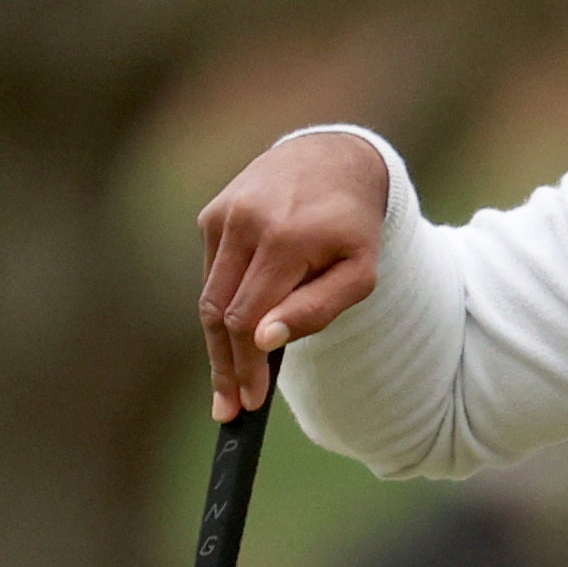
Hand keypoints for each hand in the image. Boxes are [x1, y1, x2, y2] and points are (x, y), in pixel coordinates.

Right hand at [195, 132, 389, 418]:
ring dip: (217, 343)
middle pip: (217, 313)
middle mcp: (246, 222)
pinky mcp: (212, 215)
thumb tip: (264, 340)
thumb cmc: (353, 226)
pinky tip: (239, 325)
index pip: (247, 318)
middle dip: (223, 367)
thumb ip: (316, 309)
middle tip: (227, 408)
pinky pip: (212, 274)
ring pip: (208, 296)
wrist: (333, 158)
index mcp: (285, 239)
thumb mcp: (359, 273)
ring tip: (229, 382)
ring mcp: (223, 216)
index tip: (247, 403)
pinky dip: (222, 305)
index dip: (243, 367)